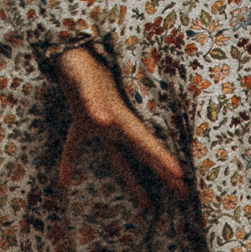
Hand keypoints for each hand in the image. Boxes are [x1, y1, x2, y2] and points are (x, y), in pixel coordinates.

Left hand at [54, 45, 189, 205]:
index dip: (162, 159)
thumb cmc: (77, 62)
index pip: (145, 141)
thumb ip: (93, 98)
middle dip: (164, 173)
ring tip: (147, 205)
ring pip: (120, 157)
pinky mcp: (81, 119)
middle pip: (143, 152)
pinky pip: (77, 145)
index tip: (181, 176)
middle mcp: (115, 122)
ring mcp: (100, 121)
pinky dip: (70, 161)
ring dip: (132, 180)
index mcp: (119, 115)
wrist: (67, 46)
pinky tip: (63, 181)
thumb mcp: (83, 78)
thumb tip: (103, 121)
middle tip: (186, 195)